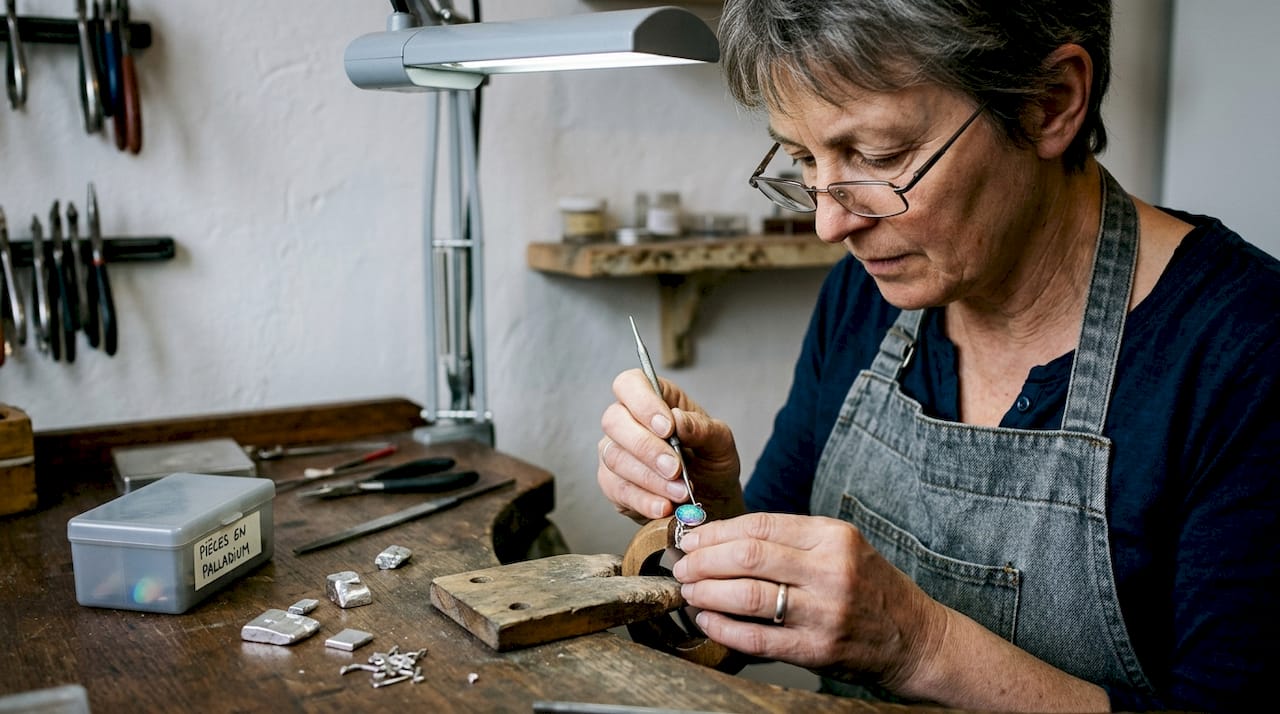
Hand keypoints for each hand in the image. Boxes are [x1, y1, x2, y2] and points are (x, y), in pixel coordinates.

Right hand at [597, 369, 744, 522]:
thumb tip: (678, 420)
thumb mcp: (720, 443)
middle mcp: (627, 421)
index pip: (630, 384)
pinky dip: (644, 500)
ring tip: (681, 492)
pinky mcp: (613, 484)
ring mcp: (615, 452)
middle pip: (614, 421)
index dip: (643, 403)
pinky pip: (618, 490)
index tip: (667, 427)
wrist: (711, 502)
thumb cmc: (711, 463)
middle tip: (675, 468)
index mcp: (654, 399)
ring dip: (650, 478)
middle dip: (646, 447)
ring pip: (615, 458)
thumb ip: (702, 428)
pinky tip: (665, 507)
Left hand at [672, 512, 945, 691]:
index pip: (760, 526)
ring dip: (707, 592)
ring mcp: (825, 612)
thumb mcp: (841, 548)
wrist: (916, 638)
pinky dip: (724, 628)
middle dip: (704, 560)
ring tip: (689, 591)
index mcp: (833, 537)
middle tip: (682, 565)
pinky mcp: (818, 650)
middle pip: (748, 557)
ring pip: (748, 595)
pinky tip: (707, 620)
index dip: (717, 532)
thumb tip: (724, 538)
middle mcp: (831, 570)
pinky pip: (757, 638)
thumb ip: (791, 541)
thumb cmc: (871, 589)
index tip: (692, 538)